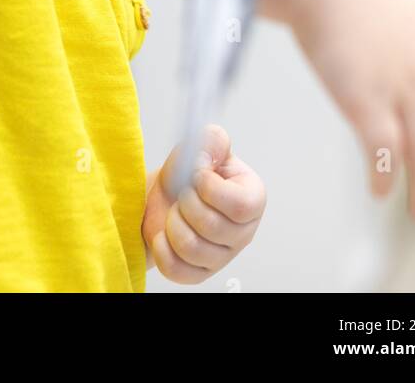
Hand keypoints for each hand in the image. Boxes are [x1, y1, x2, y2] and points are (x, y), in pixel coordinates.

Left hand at [141, 125, 265, 283]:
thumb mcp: (200, 146)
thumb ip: (212, 140)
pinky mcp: (199, 274)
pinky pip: (176, 268)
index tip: (195, 175)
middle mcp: (243, 232)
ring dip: (172, 223)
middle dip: (186, 203)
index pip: (240, 206)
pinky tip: (165, 233)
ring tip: (175, 212)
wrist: (164, 196)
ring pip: (191, 248)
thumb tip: (207, 155)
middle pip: (212, 227)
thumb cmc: (187, 174)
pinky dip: (162, 247)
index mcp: (251, 197)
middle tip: (182, 193)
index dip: (211, 189)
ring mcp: (222, 257)